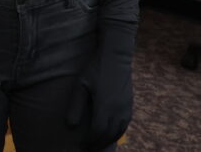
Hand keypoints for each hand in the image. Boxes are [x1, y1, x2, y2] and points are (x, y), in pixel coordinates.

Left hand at [66, 27, 134, 149]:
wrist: (115, 57)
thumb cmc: (95, 68)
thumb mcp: (80, 84)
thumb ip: (75, 105)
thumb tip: (70, 125)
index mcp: (105, 106)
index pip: (98, 132)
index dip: (89, 141)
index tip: (81, 145)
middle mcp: (118, 110)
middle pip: (108, 135)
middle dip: (98, 145)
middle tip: (87, 149)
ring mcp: (126, 108)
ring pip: (118, 132)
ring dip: (107, 141)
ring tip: (97, 145)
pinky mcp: (130, 105)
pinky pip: (124, 126)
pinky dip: (116, 134)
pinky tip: (108, 134)